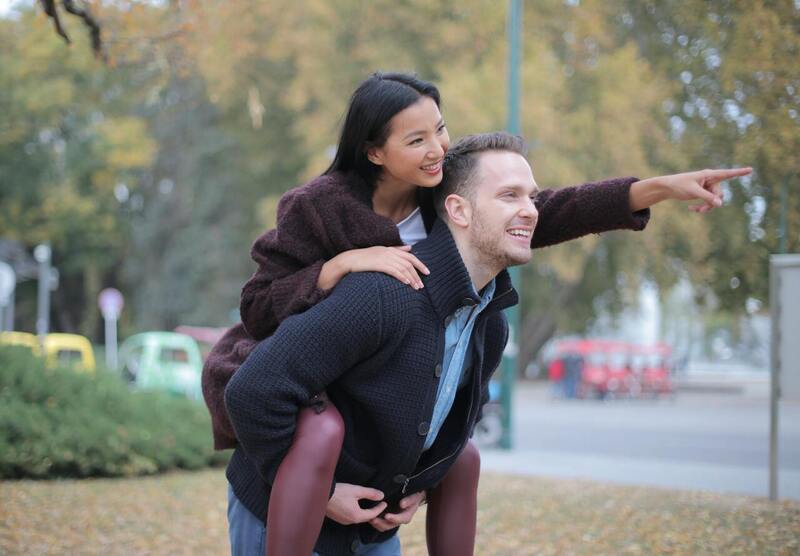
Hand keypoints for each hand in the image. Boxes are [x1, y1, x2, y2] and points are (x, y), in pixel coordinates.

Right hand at [320, 245, 429, 290]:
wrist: (349, 260)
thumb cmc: (365, 258)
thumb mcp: (382, 251)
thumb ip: (396, 249)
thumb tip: (410, 248)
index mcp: (391, 249)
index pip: (410, 256)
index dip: (420, 264)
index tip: (427, 273)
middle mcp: (389, 252)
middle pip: (409, 263)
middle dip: (417, 274)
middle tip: (421, 286)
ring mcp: (384, 258)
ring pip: (403, 268)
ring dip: (411, 278)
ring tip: (416, 287)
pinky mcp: (379, 264)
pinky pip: (393, 270)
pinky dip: (401, 277)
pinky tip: (406, 283)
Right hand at [326, 483, 386, 525]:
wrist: (321, 495)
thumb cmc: (339, 492)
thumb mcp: (356, 490)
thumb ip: (370, 493)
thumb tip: (381, 495)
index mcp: (356, 515)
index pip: (372, 514)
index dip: (379, 508)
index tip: (384, 503)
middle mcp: (350, 521)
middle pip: (365, 518)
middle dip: (373, 512)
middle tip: (379, 505)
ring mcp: (343, 521)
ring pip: (358, 518)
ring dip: (365, 513)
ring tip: (370, 506)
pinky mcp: (338, 518)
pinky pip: (351, 517)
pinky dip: (357, 513)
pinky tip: (357, 507)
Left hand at [369, 491, 425, 531]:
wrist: (412, 496)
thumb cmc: (414, 495)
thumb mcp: (414, 496)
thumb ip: (409, 500)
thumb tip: (402, 504)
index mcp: (407, 515)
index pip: (402, 519)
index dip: (394, 518)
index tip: (387, 516)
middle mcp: (400, 520)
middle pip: (391, 525)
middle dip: (382, 523)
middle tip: (373, 519)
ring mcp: (393, 520)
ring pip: (385, 527)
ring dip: (377, 524)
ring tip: (370, 518)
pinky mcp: (388, 519)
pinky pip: (381, 524)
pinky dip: (376, 522)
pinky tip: (370, 517)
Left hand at [630, 167, 751, 212]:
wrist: (667, 188)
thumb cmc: (679, 185)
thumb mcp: (693, 192)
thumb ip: (707, 198)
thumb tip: (720, 204)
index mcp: (709, 174)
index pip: (727, 173)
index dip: (739, 172)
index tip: (751, 169)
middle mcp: (710, 180)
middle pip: (720, 194)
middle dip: (713, 202)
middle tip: (702, 210)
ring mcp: (707, 187)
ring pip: (715, 200)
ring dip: (707, 207)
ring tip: (696, 210)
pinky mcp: (703, 193)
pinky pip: (708, 202)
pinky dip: (702, 207)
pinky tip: (691, 209)